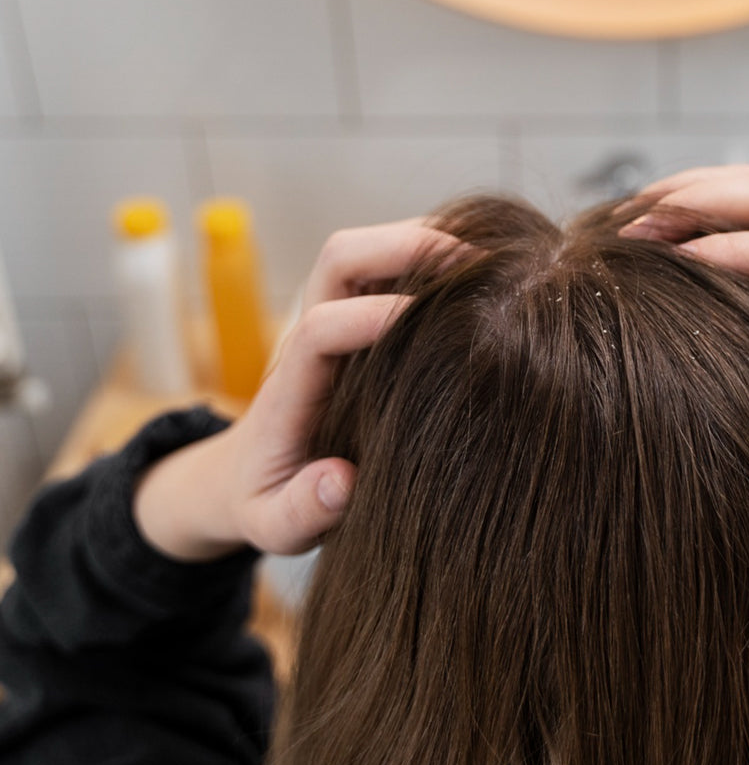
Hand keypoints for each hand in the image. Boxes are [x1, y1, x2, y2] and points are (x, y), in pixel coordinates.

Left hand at [132, 220, 465, 561]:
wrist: (243, 472)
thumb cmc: (267, 498)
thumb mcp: (273, 525)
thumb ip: (301, 510)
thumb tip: (341, 480)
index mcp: (293, 384)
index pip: (324, 327)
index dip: (377, 317)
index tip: (437, 325)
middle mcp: (311, 336)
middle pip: (343, 256)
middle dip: (407, 245)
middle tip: (477, 263)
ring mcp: (332, 315)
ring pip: (366, 248)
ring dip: (423, 240)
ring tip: (490, 260)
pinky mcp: (354, 312)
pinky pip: (387, 263)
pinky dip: (430, 253)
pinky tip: (477, 275)